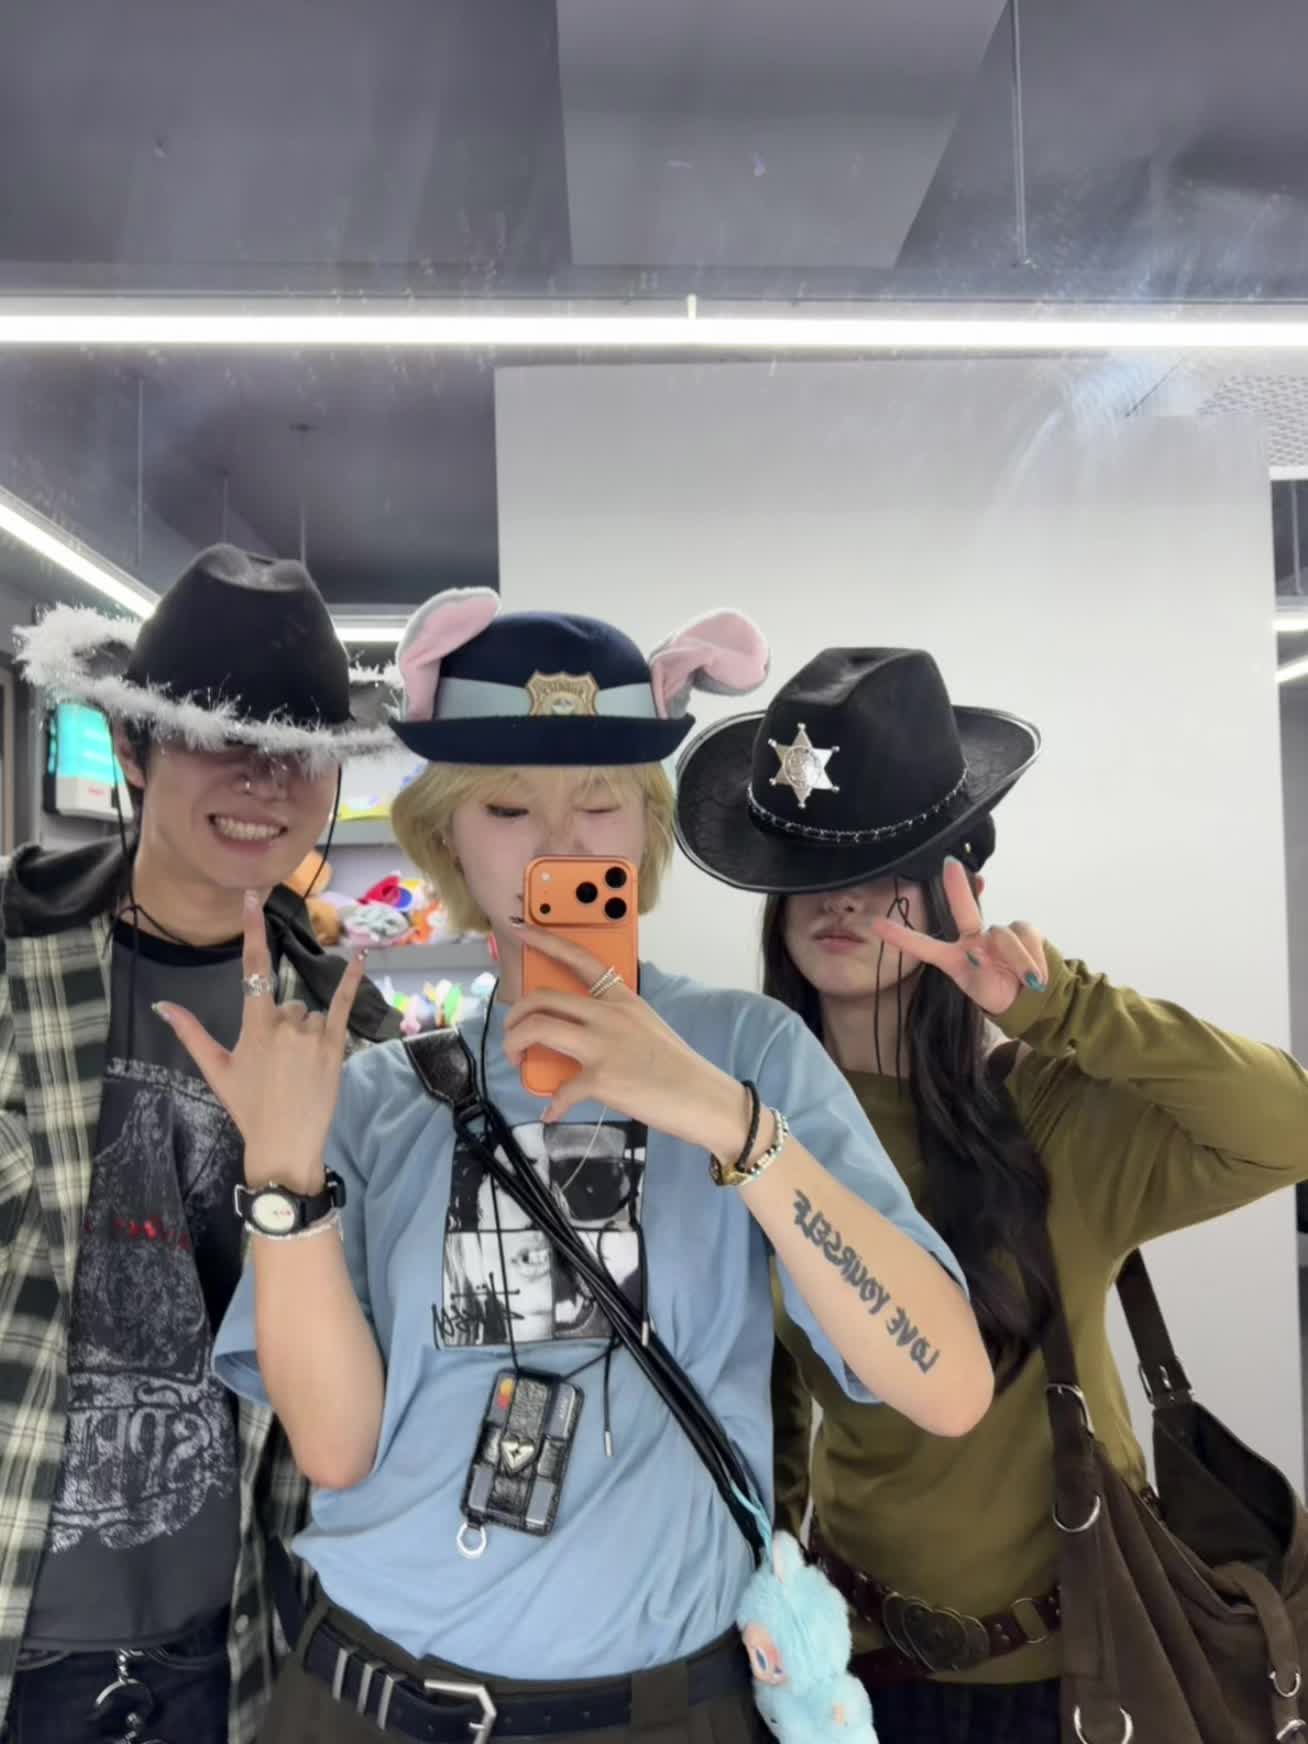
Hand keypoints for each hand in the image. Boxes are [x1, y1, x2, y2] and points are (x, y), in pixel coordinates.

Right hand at [155, 891, 366, 1186]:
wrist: (284, 1144)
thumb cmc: (247, 1108)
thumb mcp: (216, 1070)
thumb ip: (191, 1033)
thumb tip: (162, 1005)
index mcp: (254, 1025)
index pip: (252, 968)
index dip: (252, 930)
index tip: (252, 896)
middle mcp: (285, 1022)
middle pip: (286, 1004)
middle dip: (283, 1026)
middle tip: (278, 1066)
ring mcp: (313, 1033)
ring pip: (309, 1014)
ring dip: (304, 1033)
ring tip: (298, 1071)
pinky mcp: (336, 1045)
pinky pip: (345, 1005)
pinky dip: (354, 980)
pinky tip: (363, 957)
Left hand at [503, 925, 744, 1146]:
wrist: (703, 1098)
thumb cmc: (677, 1066)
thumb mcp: (646, 1027)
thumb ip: (613, 1022)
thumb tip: (580, 1036)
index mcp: (622, 998)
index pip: (579, 958)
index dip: (544, 941)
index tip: (519, 928)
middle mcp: (608, 1014)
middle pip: (543, 998)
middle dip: (516, 1014)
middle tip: (512, 1032)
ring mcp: (602, 1044)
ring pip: (537, 1028)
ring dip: (514, 1044)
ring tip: (516, 1060)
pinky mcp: (600, 1078)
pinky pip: (560, 1091)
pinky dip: (551, 1105)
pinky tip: (551, 1113)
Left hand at [869, 856, 1048, 1016]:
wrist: (1031, 999)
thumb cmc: (997, 992)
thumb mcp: (984, 991)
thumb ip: (980, 972)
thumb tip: (980, 951)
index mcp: (953, 957)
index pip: (924, 946)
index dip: (901, 937)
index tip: (875, 925)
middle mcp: (972, 939)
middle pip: (963, 910)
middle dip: (957, 887)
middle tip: (949, 865)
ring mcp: (997, 934)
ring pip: (1004, 936)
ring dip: (1019, 960)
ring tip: (1029, 981)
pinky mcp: (1025, 930)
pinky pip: (1027, 936)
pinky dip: (1034, 957)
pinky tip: (1037, 975)